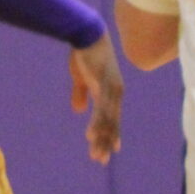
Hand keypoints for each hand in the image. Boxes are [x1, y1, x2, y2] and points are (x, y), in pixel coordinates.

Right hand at [70, 38, 124, 163]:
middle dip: (106, 142)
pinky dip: (97, 123)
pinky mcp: (103, 83)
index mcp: (111, 92)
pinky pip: (100, 108)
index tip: (111, 150)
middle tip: (100, 160)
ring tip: (96, 154)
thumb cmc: (84, 54)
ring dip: (101, 138)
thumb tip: (78, 110)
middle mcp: (115, 93)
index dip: (112, 134)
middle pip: (112, 123)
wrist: (87, 33)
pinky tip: (91, 135)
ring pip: (107, 119)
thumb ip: (81, 94)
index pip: (113, 118)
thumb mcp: (80, 77)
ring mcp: (111, 89)